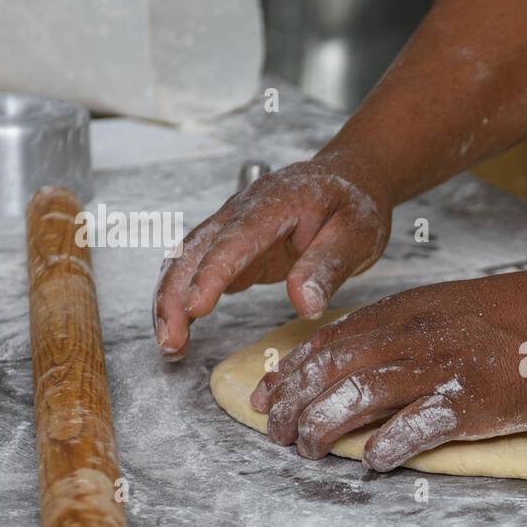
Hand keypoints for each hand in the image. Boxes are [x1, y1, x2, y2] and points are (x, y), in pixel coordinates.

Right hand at [153, 156, 390, 358]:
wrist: (347, 181)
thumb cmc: (353, 206)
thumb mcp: (357, 235)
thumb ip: (328, 267)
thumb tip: (305, 305)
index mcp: (275, 203)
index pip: (236, 239)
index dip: (212, 273)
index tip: (196, 307)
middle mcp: (242, 211)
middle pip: (195, 250)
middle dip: (175, 295)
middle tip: (172, 342)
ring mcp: (231, 227)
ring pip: (185, 260)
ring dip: (170, 300)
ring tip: (170, 344)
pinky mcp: (230, 246)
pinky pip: (195, 269)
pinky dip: (182, 298)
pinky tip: (179, 330)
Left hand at [249, 265, 526, 469]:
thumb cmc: (522, 316)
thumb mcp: (451, 307)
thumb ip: (405, 330)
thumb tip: (359, 361)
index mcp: (408, 312)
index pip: (329, 341)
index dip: (288, 372)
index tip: (265, 398)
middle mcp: (416, 336)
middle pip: (332, 369)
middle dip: (293, 404)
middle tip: (278, 434)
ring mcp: (444, 368)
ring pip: (359, 395)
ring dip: (324, 427)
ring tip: (309, 450)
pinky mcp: (474, 401)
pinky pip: (418, 426)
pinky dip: (388, 445)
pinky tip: (372, 461)